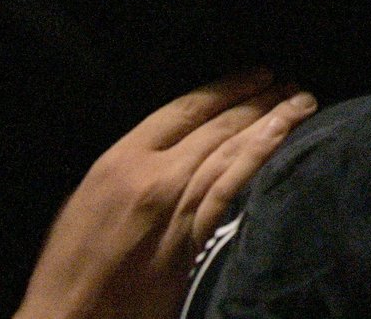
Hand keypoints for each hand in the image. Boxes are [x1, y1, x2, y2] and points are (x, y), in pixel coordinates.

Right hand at [15, 73, 315, 318]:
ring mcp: (176, 207)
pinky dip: (261, 158)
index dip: (227, 88)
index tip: (258, 75)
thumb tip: (172, 147)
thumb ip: (131, 169)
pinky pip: (234, 189)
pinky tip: (285, 139)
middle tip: (292, 85)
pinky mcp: (194, 239)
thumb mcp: (86, 200)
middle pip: (218, 126)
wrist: (68, 317)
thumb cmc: (70, 266)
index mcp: (120, 160)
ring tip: (303, 103)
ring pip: (232, 151)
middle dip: (259, 101)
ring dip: (273, 122)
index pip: (184, 109)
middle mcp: (153, 176)